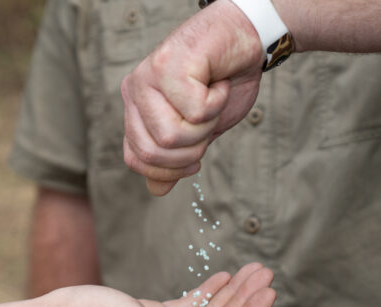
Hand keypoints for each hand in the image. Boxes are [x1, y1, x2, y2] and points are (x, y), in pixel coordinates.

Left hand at [121, 0, 264, 195]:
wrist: (246, 40)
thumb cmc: (222, 82)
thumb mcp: (198, 130)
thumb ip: (175, 157)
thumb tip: (156, 191)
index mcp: (135, 109)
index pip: (135, 160)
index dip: (169, 170)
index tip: (195, 159)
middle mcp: (134, 91)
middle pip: (154, 152)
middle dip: (191, 149)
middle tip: (207, 122)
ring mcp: (148, 76)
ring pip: (170, 136)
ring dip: (205, 125)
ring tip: (212, 99)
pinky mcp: (169, 64)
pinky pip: (194, 111)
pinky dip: (217, 103)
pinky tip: (218, 83)